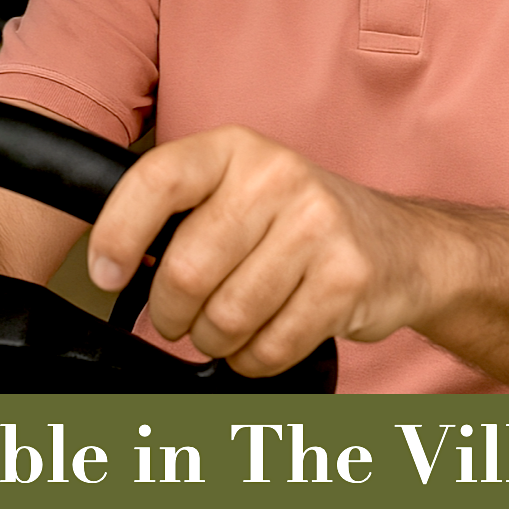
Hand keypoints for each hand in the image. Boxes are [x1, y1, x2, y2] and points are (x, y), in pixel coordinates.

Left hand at [86, 126, 441, 376]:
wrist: (402, 244)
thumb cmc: (297, 222)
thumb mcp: (238, 191)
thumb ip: (180, 213)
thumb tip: (111, 261)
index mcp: (234, 149)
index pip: (157, 180)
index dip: (118, 233)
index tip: (106, 273)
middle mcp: (276, 176)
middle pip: (187, 269)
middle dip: (169, 314)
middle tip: (177, 320)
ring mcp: (318, 225)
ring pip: (227, 316)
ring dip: (213, 341)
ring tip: (223, 330)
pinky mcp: (348, 278)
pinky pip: (271, 345)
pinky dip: (252, 360)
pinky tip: (260, 342)